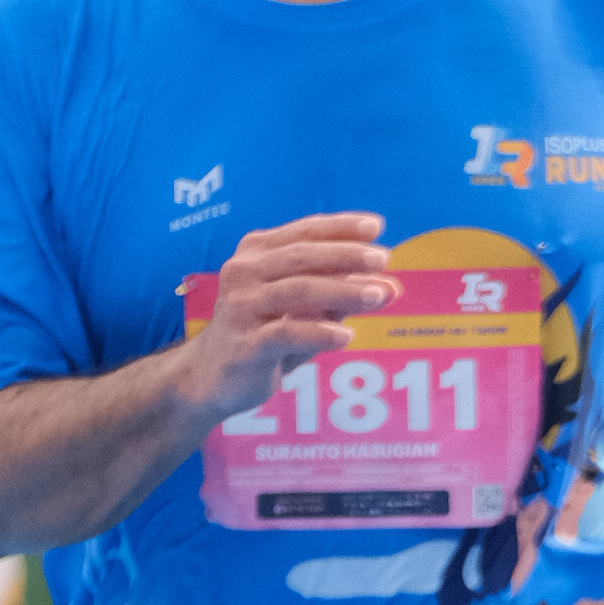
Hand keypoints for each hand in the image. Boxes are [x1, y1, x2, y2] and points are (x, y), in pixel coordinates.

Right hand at [181, 216, 395, 430]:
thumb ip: (342, 295)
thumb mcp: (304, 310)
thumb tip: (393, 287)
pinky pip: (286, 333)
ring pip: (297, 291)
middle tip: (383, 258)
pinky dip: (319, 332)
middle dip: (345, 255)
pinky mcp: (243, 345)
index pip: (303, 233)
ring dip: (342, 291)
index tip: (377, 227)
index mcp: (256, 253)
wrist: (210, 377)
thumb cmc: (263, 335)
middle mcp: (243, 273)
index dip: (340, 227)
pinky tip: (346, 336)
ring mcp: (240, 307)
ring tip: (378, 295)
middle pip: (301, 256)